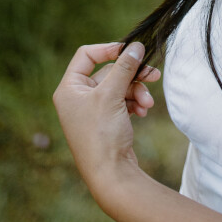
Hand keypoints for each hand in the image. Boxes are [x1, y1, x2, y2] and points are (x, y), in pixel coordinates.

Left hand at [52, 41, 159, 204]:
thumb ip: (124, 67)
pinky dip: (135, 103)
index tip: (130, 50)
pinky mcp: (106, 120)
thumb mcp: (112, 95)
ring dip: (137, 91)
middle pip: (108, 72)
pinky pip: (123, 101)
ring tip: (148, 103)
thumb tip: (136, 45)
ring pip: (119, 87)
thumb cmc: (102, 134)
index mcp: (69, 89)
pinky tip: (144, 111)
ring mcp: (92, 109)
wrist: (110, 175)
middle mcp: (78, 97)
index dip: (109, 49)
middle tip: (153, 74)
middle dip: (132, 76)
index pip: (87, 55)